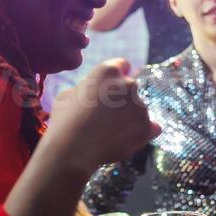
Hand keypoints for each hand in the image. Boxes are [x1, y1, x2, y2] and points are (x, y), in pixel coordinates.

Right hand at [43, 59, 160, 173]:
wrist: (72, 150)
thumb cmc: (64, 121)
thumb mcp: (68, 95)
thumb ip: (86, 88)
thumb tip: (90, 93)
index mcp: (108, 71)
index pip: (121, 65)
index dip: (113, 78)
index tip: (107, 89)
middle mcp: (128, 84)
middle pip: (130, 87)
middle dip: (122, 98)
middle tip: (105, 114)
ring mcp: (140, 106)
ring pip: (138, 109)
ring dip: (129, 116)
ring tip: (109, 132)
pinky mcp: (147, 127)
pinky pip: (151, 127)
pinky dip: (141, 132)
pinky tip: (125, 139)